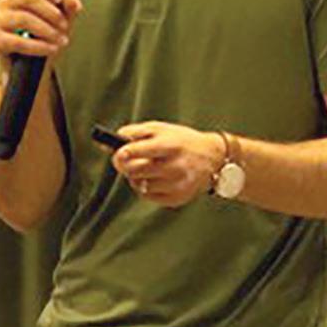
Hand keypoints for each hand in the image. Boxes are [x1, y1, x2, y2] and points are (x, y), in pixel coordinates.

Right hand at [0, 0, 84, 67]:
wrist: (31, 67)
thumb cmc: (43, 38)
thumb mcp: (60, 22)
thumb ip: (68, 9)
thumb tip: (72, 1)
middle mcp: (6, 2)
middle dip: (51, 13)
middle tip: (64, 26)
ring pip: (23, 18)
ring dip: (47, 30)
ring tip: (60, 40)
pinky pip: (17, 40)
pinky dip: (38, 46)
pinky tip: (49, 49)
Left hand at [109, 121, 226, 207]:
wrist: (213, 158)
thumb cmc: (182, 141)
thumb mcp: (162, 128)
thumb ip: (136, 132)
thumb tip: (114, 138)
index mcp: (170, 145)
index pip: (139, 151)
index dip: (123, 153)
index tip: (117, 153)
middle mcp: (175, 166)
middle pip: (136, 171)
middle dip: (126, 166)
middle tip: (124, 161)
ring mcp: (177, 184)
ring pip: (141, 185)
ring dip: (136, 177)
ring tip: (144, 169)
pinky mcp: (178, 198)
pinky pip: (149, 197)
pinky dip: (146, 188)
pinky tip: (154, 179)